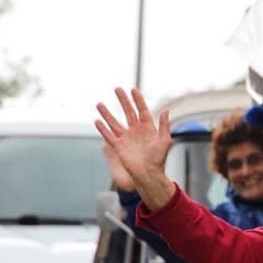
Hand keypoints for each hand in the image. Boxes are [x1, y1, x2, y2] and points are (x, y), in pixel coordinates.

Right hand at [95, 87, 174, 209]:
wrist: (149, 174)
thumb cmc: (159, 159)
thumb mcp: (164, 140)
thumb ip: (164, 125)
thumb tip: (166, 110)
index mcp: (147, 127)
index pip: (142, 110)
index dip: (138, 99)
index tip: (133, 89)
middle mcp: (136, 130)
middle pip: (128, 112)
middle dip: (122, 100)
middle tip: (117, 89)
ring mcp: (126, 138)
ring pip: (115, 122)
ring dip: (107, 113)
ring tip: (99, 104)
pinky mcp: (119, 147)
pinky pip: (109, 136)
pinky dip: (103, 129)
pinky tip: (97, 121)